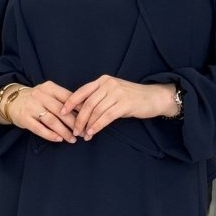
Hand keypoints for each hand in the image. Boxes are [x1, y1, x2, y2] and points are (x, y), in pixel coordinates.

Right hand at [7, 80, 77, 142]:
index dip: (80, 109)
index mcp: (49, 88)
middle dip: (74, 123)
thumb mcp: (49, 93)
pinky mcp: (24, 118)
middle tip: (82, 133)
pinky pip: (39, 128)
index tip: (89, 119)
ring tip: (72, 139)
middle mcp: (40, 95)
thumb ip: (63, 99)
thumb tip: (84, 111)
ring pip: (51, 120)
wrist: (12, 101)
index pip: (68, 98)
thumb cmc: (36, 99)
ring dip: (64, 131)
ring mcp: (31, 107)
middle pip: (61, 111)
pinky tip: (59, 139)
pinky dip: (50, 135)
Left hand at [60, 76, 175, 138]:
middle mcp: (108, 84)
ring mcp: (117, 93)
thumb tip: (80, 111)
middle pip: (87, 103)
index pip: (82, 91)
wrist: (154, 98)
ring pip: (96, 111)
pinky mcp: (125, 104)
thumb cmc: (132, 98)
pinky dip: (97, 126)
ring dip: (87, 125)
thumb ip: (98, 98)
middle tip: (74, 131)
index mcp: (103, 81)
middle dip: (78, 119)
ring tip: (83, 135)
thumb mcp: (113, 93)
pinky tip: (92, 133)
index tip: (62, 113)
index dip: (70, 102)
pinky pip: (107, 117)